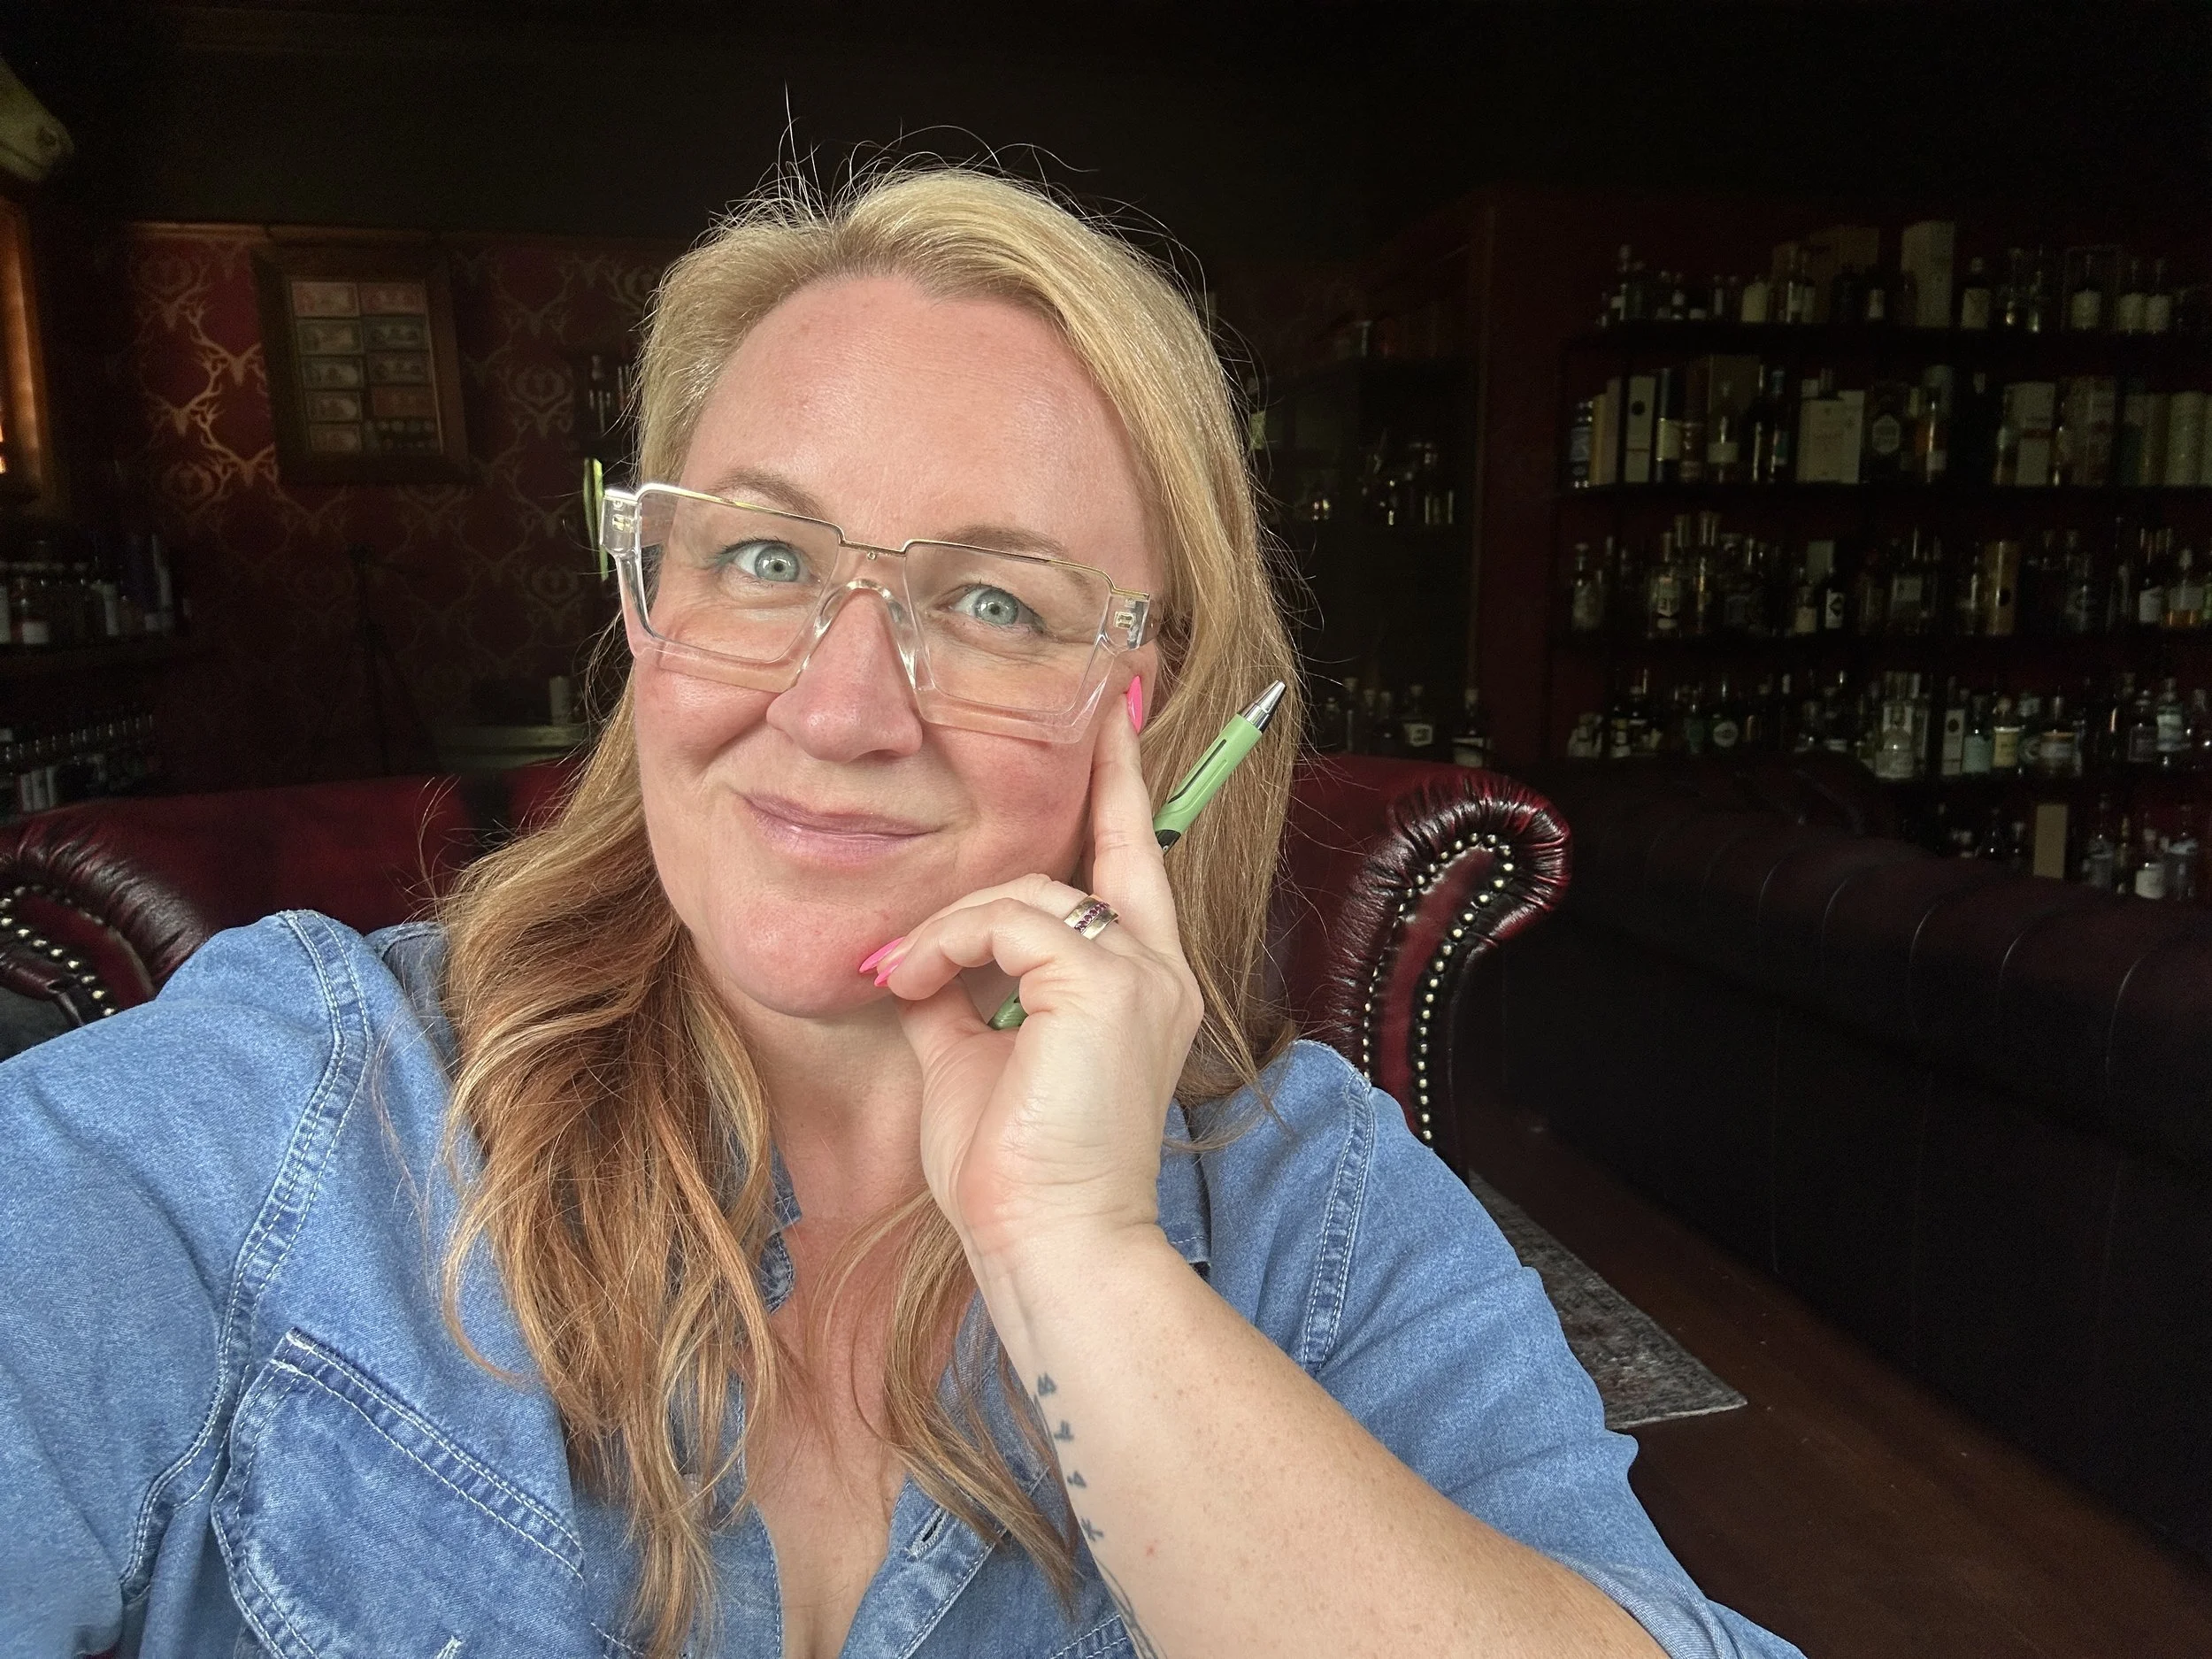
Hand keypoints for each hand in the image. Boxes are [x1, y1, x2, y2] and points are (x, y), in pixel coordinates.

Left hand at [874, 697, 1202, 1267]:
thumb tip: (921, 954)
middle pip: (1110, 848)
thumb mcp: (972, 1060)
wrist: (1048, 1244)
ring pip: (1027, 889)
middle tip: (1097, 711)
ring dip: (948, 925)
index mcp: (1138, 990)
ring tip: (900, 975)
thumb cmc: (1014, 1173)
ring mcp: (1138, 974)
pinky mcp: (1103, 983)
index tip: (1121, 717)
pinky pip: (1005, 920)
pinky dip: (946, 945)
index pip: (1133, 868)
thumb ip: (961, 991)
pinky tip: (912, 983)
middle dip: (1101, 775)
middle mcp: (1156, 972)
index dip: (1125, 791)